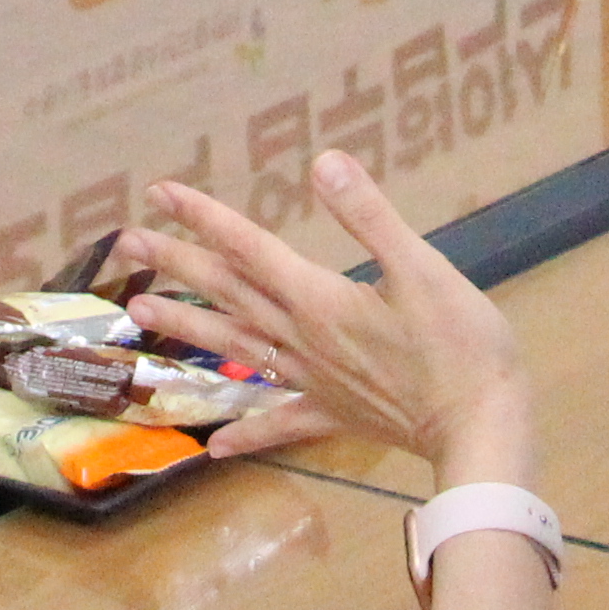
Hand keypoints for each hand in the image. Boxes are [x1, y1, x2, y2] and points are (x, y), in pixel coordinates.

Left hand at [117, 153, 532, 488]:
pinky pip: (282, 423)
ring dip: (187, 331)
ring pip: (236, 350)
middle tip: (128, 243)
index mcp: (318, 300)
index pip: (248, 249)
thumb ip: (369, 215)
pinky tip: (216, 446)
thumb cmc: (461, 344)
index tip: (160, 192)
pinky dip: (248, 434)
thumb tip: (324, 163)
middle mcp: (302, 341)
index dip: (204, 217)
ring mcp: (314, 382)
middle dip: (177, 264)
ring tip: (141, 315)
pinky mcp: (335, 416)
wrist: (481, 428)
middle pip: (228, 294)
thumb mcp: (422, 267)